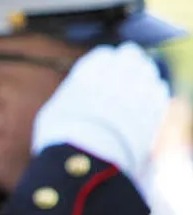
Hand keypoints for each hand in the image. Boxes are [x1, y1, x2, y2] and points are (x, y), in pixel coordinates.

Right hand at [33, 43, 168, 179]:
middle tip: (125, 72)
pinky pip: (159, 89)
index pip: (104, 55)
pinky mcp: (154, 107)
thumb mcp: (55, 109)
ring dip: (142, 75)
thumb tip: (76, 94)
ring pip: (148, 69)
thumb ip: (72, 94)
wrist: (87, 159)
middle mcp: (115, 74)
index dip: (104, 62)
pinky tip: (145, 102)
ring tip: (135, 87)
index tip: (104, 70)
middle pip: (130, 55)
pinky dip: (153, 92)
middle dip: (127, 62)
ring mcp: (138, 89)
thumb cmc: (61, 138)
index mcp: (88, 72)